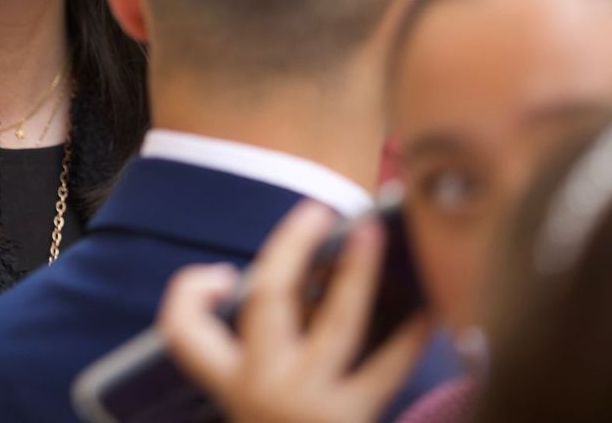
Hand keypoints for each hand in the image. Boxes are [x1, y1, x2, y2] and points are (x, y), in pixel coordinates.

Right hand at [156, 201, 432, 422]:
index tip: (223, 273)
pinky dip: (409, 333)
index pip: (182, 330)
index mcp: (227, 381)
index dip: (191, 290)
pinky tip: (429, 304)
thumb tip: (307, 277)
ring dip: (356, 272)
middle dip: (293, 247)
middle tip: (318, 211)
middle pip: (269, 300)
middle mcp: (261, 388)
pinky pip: (386, 368)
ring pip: (336, 324)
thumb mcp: (252, 395)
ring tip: (373, 234)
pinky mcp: (352, 421)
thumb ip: (265, 338)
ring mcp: (308, 404)